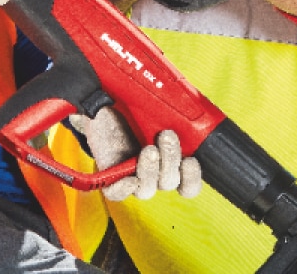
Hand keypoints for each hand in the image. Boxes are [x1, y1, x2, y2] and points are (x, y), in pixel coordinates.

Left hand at [67, 106, 202, 200]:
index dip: (192, 178)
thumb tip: (193, 110)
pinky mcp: (110, 177)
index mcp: (172, 160)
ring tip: (148, 149)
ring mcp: (133, 176)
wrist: (103, 104)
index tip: (191, 160)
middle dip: (171, 160)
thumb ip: (176, 114)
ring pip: (147, 190)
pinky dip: (124, 188)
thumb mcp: (158, 108)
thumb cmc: (134, 106)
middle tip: (167, 136)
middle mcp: (155, 172)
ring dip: (151, 171)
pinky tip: (128, 178)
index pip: (188, 184)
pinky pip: (117, 193)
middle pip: (170, 182)